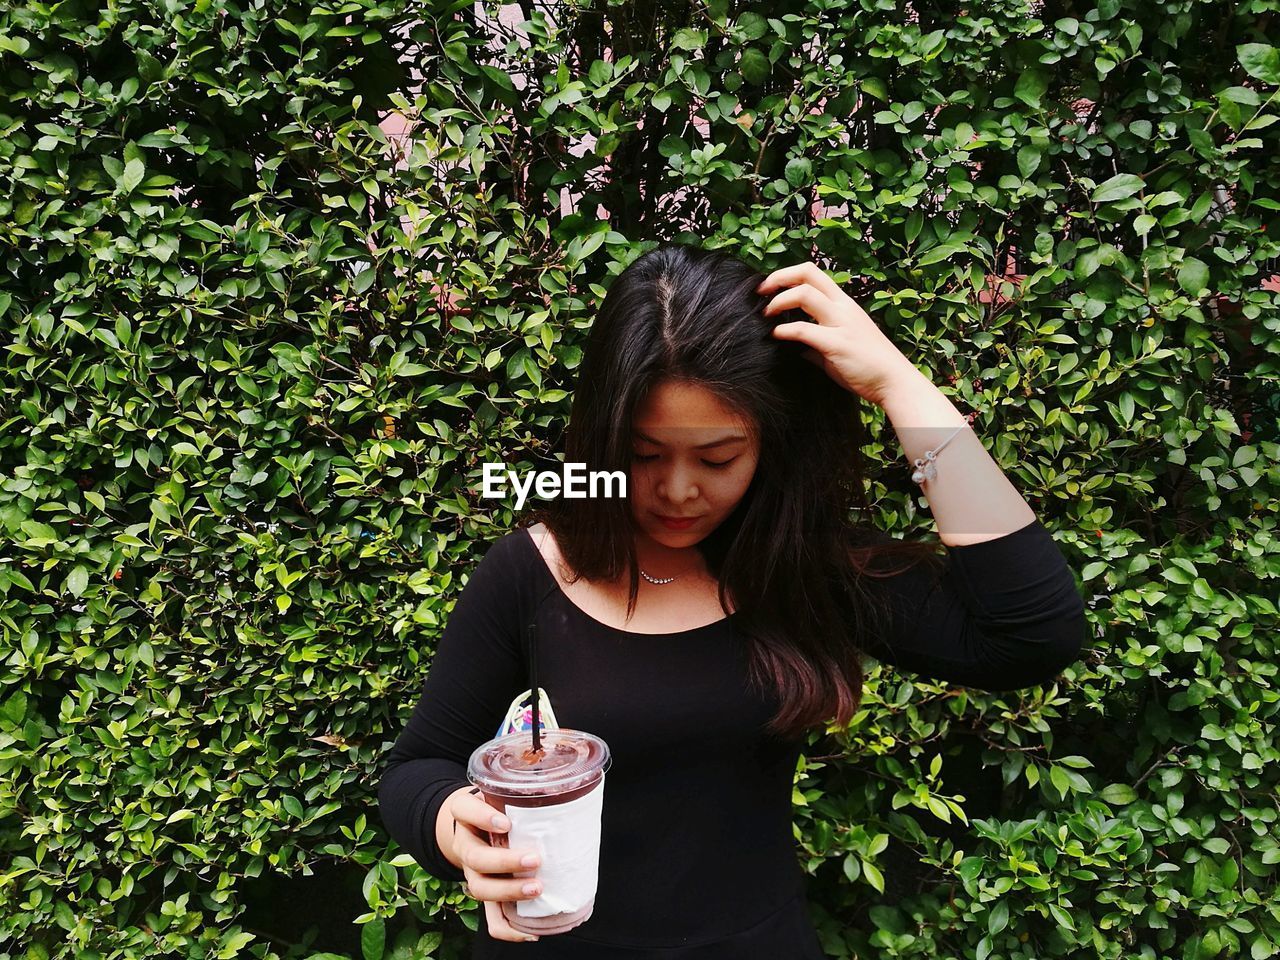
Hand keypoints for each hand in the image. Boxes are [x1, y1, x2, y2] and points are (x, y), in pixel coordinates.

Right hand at [447, 788, 544, 942]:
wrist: (472, 826)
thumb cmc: (497, 806)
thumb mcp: (501, 791)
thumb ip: (523, 787)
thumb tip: (555, 774)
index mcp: (467, 814)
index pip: (464, 809)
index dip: (482, 817)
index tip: (506, 823)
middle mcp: (466, 843)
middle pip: (474, 857)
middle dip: (505, 862)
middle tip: (534, 859)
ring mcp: (472, 871)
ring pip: (479, 888)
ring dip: (508, 892)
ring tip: (536, 889)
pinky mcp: (486, 893)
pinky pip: (490, 919)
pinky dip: (508, 929)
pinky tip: (531, 931)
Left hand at [758, 261, 919, 407]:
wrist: (893, 382)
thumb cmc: (866, 365)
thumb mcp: (838, 347)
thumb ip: (815, 342)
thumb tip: (792, 345)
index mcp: (843, 304)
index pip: (813, 273)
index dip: (786, 275)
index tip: (768, 288)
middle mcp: (843, 307)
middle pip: (807, 273)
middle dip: (778, 278)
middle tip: (759, 293)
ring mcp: (841, 323)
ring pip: (805, 294)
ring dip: (778, 302)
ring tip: (765, 316)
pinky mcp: (837, 344)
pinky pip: (804, 330)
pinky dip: (784, 331)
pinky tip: (774, 336)